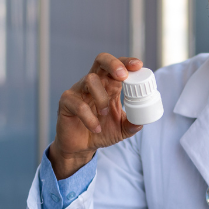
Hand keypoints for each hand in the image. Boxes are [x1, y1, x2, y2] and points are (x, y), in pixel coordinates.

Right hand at [49, 53, 144, 178]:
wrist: (80, 147)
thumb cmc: (101, 132)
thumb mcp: (121, 129)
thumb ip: (132, 124)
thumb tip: (142, 122)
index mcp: (109, 85)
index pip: (117, 66)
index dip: (127, 62)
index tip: (138, 65)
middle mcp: (93, 84)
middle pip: (101, 60)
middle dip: (113, 64)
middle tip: (123, 76)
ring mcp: (78, 91)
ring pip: (90, 79)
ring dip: (101, 97)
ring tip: (105, 113)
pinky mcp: (66, 102)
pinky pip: (78, 104)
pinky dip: (90, 118)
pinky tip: (96, 128)